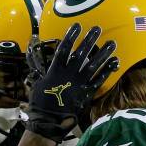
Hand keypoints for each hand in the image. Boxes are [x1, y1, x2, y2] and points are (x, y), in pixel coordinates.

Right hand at [25, 23, 117, 141]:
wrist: (50, 120)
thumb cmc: (40, 102)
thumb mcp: (36, 82)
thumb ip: (37, 66)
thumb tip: (30, 50)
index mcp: (56, 70)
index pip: (64, 49)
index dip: (71, 36)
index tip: (77, 26)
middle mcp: (69, 74)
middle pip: (82, 53)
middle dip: (90, 40)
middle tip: (98, 28)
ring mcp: (79, 83)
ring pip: (94, 65)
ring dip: (103, 53)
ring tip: (112, 43)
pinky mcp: (87, 92)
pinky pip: (99, 80)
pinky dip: (107, 70)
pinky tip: (115, 62)